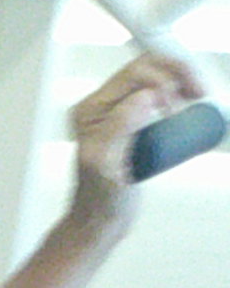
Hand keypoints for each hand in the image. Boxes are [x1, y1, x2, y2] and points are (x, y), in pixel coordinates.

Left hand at [65, 51, 202, 230]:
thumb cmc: (101, 198)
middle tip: (197, 93)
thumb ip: (120, 128)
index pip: (134, 73)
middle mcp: (100, 105)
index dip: (164, 79)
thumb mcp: (108, 163)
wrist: (101, 219)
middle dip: (176, 72)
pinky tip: (190, 98)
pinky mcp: (132, 121)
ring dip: (179, 77)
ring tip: (196, 94)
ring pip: (153, 77)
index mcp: (91, 109)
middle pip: (146, 68)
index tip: (177, 106)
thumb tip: (145, 96)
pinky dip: (177, 88)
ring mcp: (116, 112)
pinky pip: (157, 92)